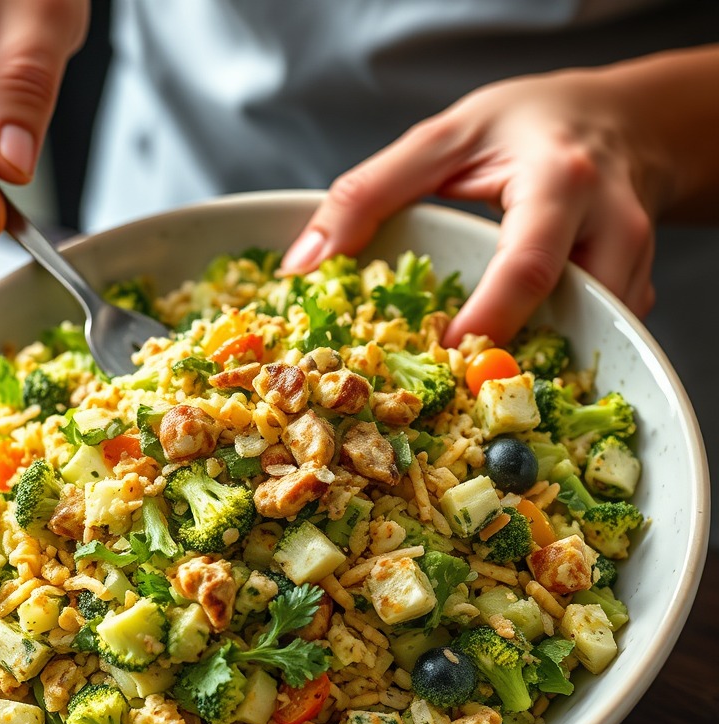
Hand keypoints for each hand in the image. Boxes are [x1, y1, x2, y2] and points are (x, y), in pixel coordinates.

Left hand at [281, 67, 660, 347]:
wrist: (617, 120)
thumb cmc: (524, 127)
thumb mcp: (441, 139)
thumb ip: (369, 194)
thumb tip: (304, 265)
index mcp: (558, 182)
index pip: (526, 266)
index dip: (485, 320)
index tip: (440, 355)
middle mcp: (610, 223)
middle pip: (574, 310)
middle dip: (517, 356)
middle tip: (460, 385)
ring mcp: (634, 260)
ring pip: (597, 331)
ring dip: (543, 363)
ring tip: (487, 377)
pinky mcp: (637, 285)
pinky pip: (605, 333)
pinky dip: (562, 353)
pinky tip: (522, 356)